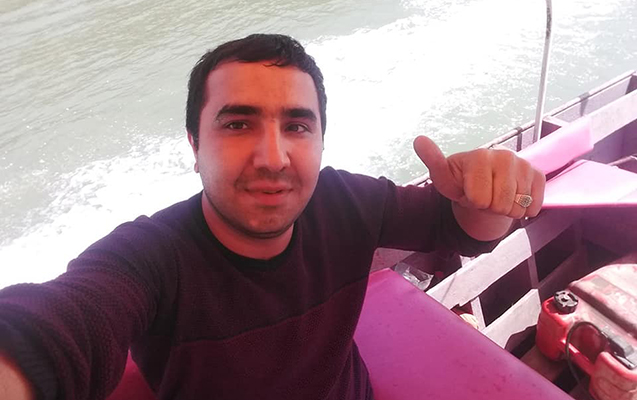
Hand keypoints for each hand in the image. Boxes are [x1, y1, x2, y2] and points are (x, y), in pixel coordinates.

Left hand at [414, 136, 545, 218]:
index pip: (479, 199)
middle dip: (490, 207)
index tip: (470, 192)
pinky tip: (513, 198)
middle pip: (500, 205)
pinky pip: (534, 206)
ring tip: (496, 196)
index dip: (473, 202)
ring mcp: (525, 164)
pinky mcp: (539, 175)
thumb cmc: (462, 183)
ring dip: (506, 209)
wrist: (484, 184)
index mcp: (480, 156)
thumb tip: (418, 140)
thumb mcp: (444, 178)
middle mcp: (505, 156)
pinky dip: (523, 210)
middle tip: (485, 196)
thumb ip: (433, 161)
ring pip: (517, 208)